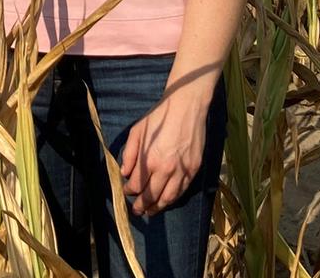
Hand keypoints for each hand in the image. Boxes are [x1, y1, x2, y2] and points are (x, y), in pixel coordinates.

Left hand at [118, 92, 208, 215]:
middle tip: (136, 211)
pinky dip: (173, 199)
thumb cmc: (158, 117)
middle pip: (151, 196)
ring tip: (150, 212)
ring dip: (158, 207)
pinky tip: (167, 201)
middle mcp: (166, 169)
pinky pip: (182, 191)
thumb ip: (130, 154)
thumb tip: (125, 173)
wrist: (186, 108)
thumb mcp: (137, 132)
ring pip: (168, 198)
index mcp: (150, 160)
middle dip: (142, 205)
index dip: (129, 191)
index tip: (127, 192)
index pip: (136, 185)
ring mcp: (182, 171)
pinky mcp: (194, 169)